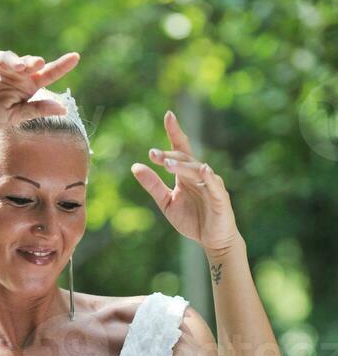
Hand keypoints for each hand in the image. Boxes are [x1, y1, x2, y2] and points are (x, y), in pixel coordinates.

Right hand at [0, 49, 80, 132]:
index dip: (62, 65)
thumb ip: (35, 111)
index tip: (76, 57)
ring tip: (22, 67)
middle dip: (34, 62)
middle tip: (39, 64)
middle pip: (30, 63)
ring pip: (11, 57)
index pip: (48, 74)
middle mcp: (16, 72)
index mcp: (28, 86)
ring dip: (16, 61)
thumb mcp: (13, 117)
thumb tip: (63, 109)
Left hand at [130, 110, 239, 252]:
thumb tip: (135, 167)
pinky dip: (209, 177)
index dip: (175, 131)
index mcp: (186, 174)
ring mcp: (211, 184)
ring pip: (197, 169)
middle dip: (170, 155)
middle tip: (153, 154)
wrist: (212, 240)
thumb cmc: (192, 219)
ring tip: (167, 164)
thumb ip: (153, 185)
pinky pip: (214, 185)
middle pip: (185, 158)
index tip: (168, 115)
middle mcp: (199, 174)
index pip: (180, 148)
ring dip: (182, 165)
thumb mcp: (166, 202)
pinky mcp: (220, 197)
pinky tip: (204, 170)